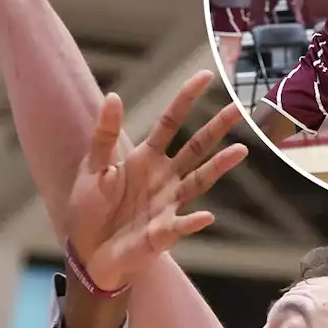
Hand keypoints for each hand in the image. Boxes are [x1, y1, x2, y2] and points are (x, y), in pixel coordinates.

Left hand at [66, 72, 248, 291]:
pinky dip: (192, 222)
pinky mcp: (163, 233)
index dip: (186, 99)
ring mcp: (168, 204)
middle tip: (240, 108)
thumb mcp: (92, 166)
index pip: (170, 122)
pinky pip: (179, 226)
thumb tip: (113, 96)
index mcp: (146, 158)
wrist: (88, 252)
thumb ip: (105, 134)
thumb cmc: (91, 208)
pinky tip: (206, 216)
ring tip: (240, 151)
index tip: (206, 75)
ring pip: (198, 181)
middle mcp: (165, 177)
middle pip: (195, 147)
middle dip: (217, 128)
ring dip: (218, 167)